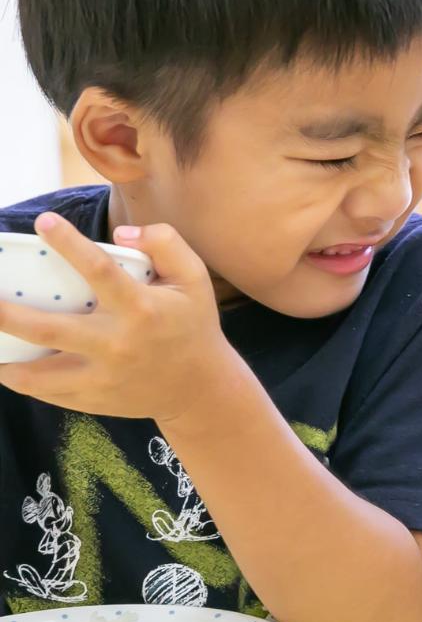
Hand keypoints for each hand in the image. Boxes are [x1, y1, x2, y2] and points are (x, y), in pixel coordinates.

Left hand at [0, 212, 236, 421]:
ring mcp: (105, 377)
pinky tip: (7, 365)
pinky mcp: (96, 400)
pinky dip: (22, 380)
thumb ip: (166, 244)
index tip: (43, 221)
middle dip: (7, 315)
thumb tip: (120, 234)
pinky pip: (48, 393)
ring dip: (3, 359)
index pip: (100, 270)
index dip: (69, 243)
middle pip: (50, 330)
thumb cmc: (193, 326)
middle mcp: (119, 345)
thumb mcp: (195, 279)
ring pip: (39, 374)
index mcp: (143, 310)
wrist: (201, 388)